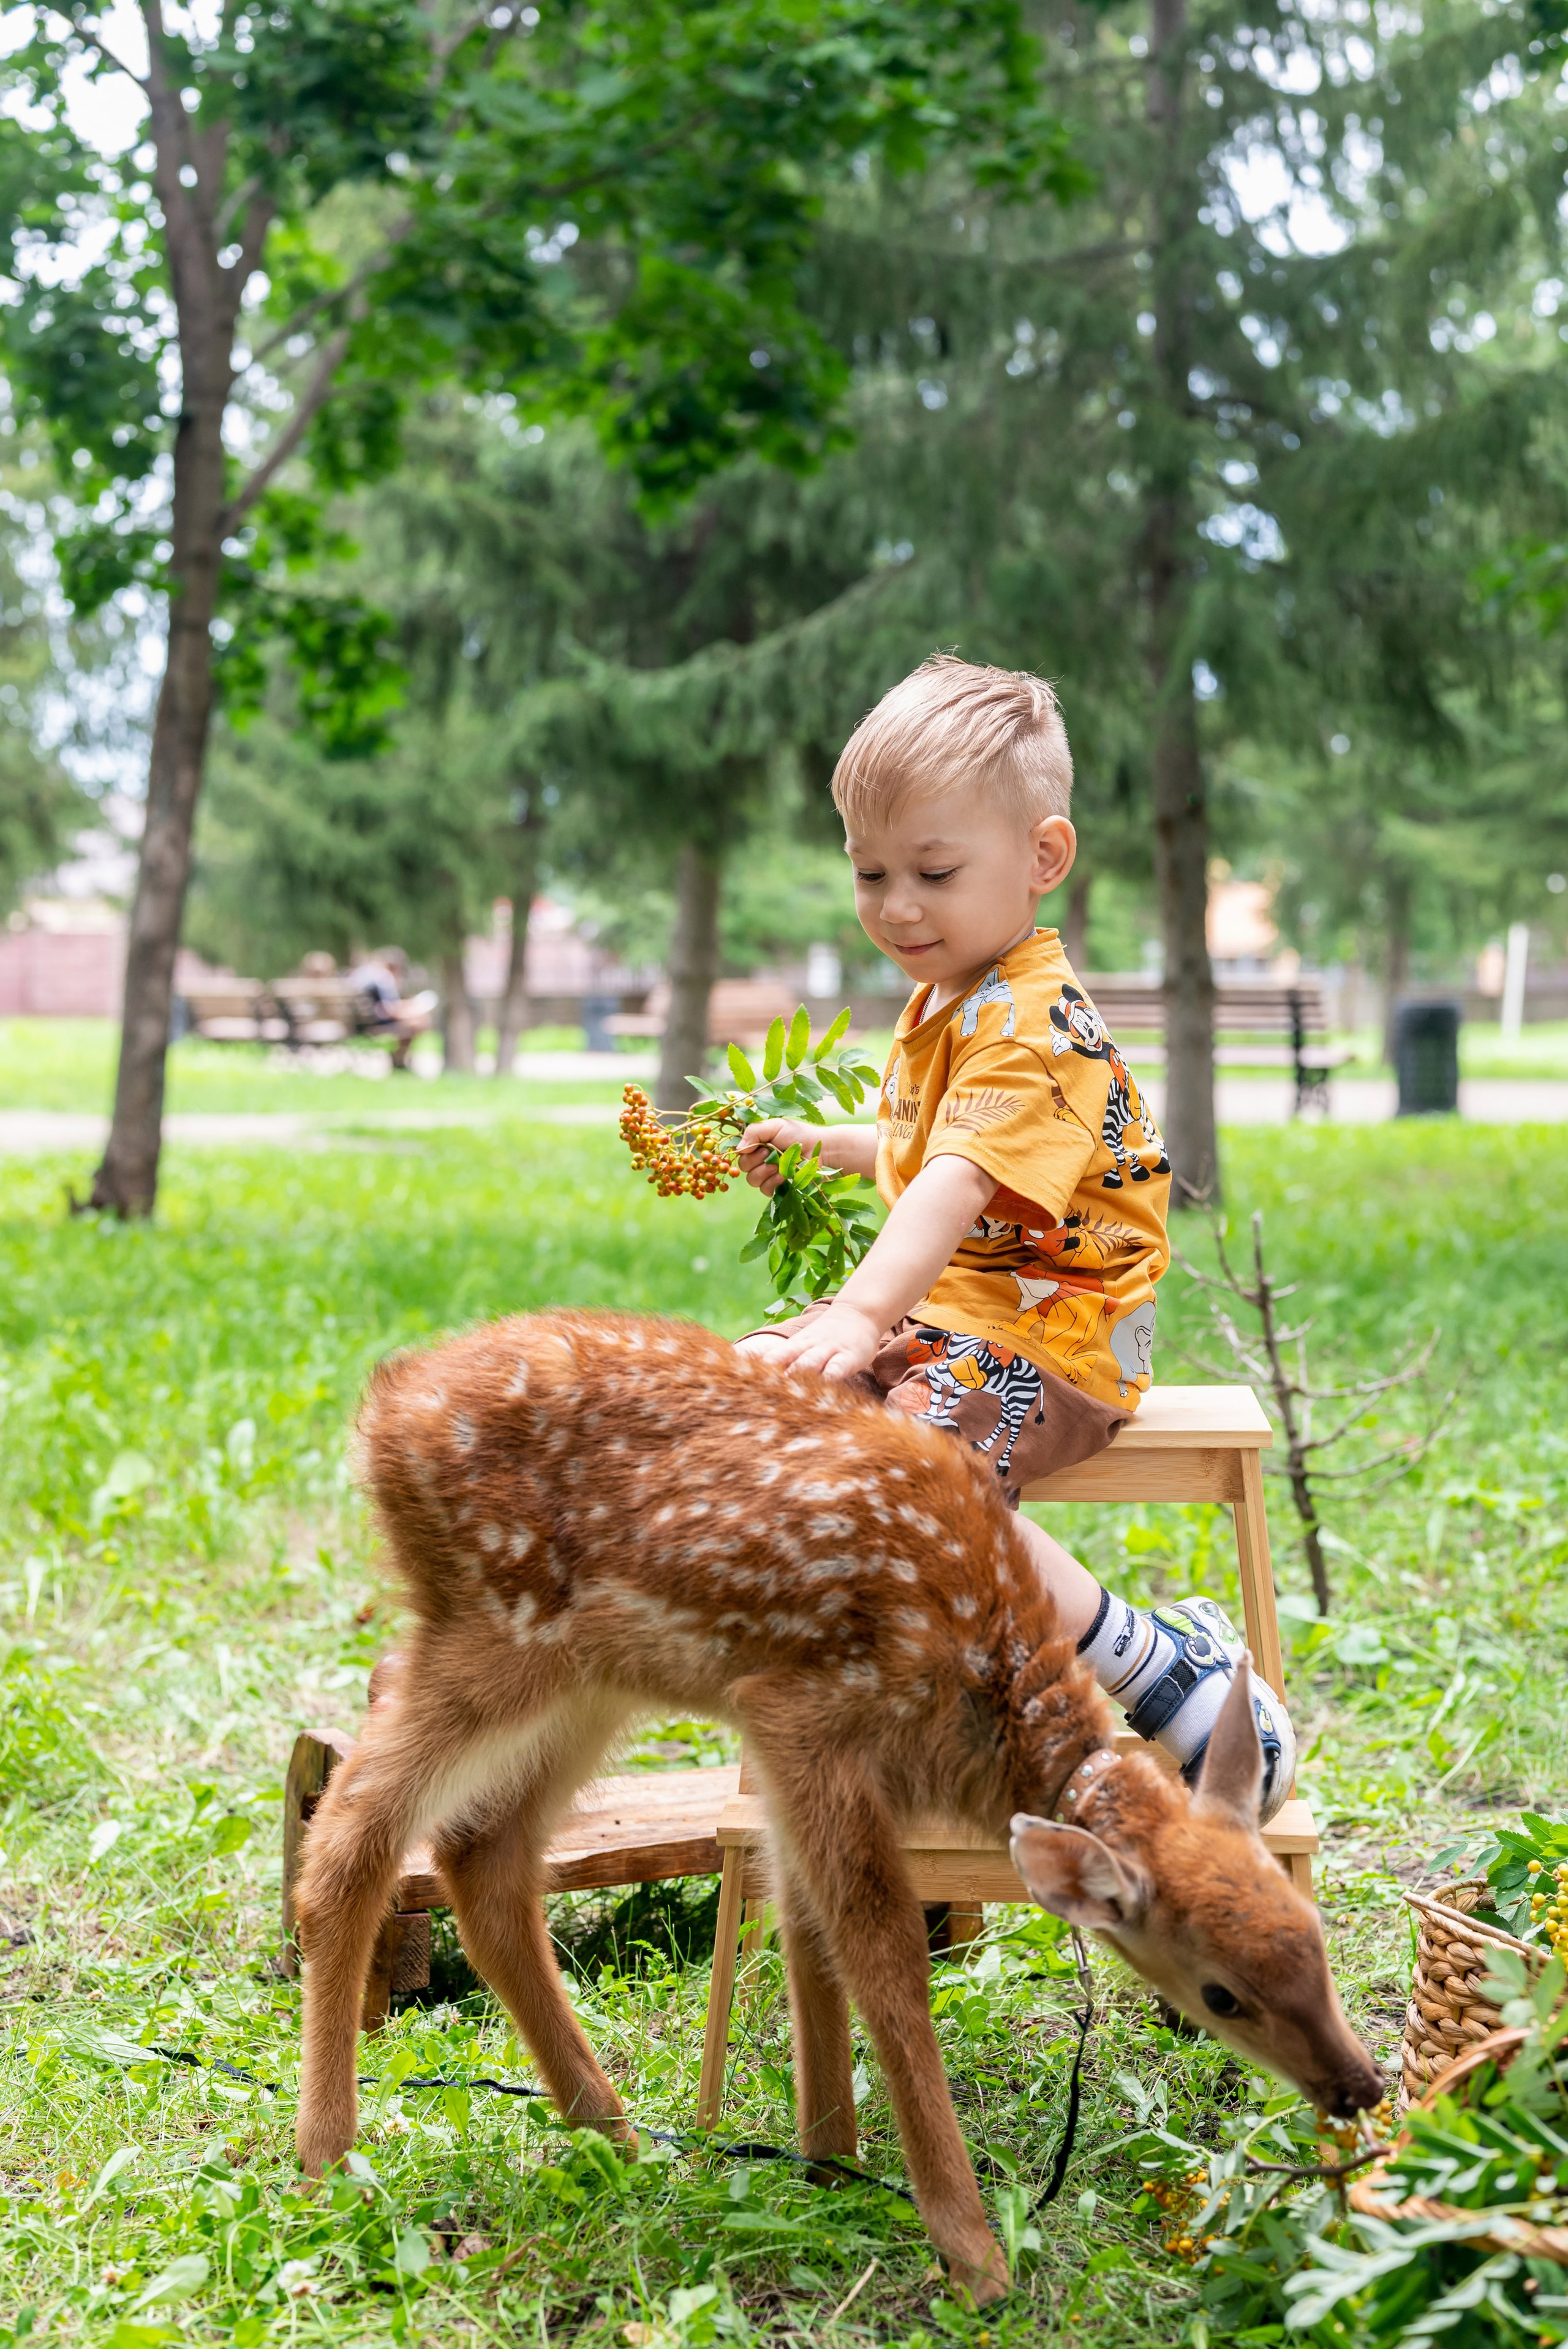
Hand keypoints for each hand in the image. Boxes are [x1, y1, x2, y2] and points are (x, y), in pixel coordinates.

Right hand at [737, 1117, 817, 1195]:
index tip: (759, 1147)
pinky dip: (772, 1183)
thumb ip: (754, 1132)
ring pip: (752, 1180)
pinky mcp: (778, 1187)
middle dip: (755, 1161)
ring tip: (777, 1166)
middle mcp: (761, 1160)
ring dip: (763, 1172)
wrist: (820, 1150)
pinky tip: (783, 1176)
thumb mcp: (775, 1126)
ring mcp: (769, 1175)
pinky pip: (765, 1190)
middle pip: (743, 1167)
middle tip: (769, 1154)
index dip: (745, 1151)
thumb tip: (738, 1149)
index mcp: (758, 1145)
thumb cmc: (799, 1135)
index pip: (740, 1152)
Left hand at [763, 1300, 880, 1381]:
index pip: (774, 1356)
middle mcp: (809, 1346)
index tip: (746, 1383)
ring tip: (786, 1389)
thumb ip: (788, 1359)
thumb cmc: (827, 1336)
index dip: (760, 1370)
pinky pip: (837, 1368)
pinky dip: (829, 1377)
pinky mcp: (848, 1357)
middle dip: (776, 1375)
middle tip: (761, 1390)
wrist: (859, 1313)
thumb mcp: (805, 1343)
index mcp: (795, 1345)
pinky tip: (822, 1387)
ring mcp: (829, 1350)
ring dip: (797, 1373)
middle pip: (788, 1358)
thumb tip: (763, 1378)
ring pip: (810, 1361)